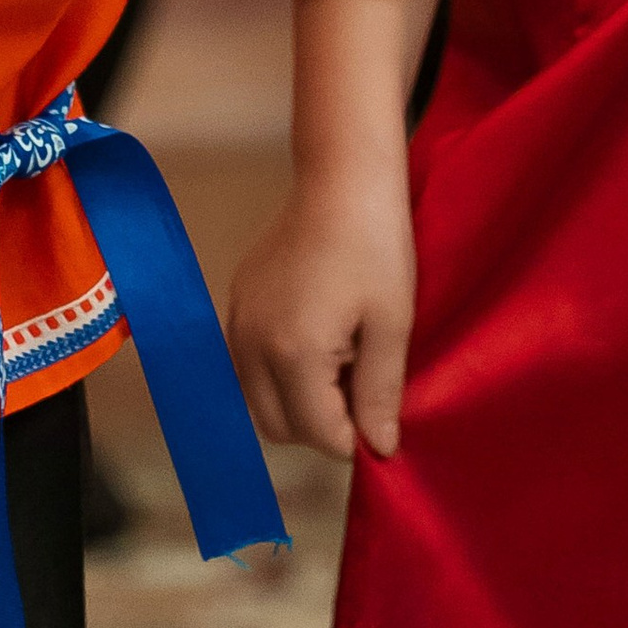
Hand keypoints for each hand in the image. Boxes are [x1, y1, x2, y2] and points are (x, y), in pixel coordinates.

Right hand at [228, 166, 415, 458]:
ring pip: (258, 401)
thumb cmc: (375, 245)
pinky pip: (250, 366)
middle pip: (279, 428)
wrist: (341, 178)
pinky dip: (278, 373)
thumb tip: (379, 450)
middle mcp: (251, 345)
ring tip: (340, 361)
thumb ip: (380, 393)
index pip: (319, 435)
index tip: (381, 408)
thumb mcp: (391, 323)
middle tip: (360, 386)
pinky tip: (316, 338)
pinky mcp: (235, 302)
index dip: (356, 436)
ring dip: (297, 402)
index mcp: (292, 353)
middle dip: (321, 425)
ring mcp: (237, 322)